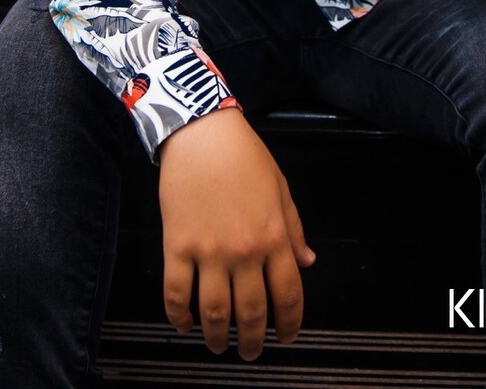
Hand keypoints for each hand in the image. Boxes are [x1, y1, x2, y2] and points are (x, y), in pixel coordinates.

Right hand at [158, 107, 315, 359]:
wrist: (202, 133)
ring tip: (217, 345)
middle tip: (250, 352)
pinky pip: (177, 294)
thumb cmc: (242, 155)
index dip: (290, 324)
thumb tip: (307, 262)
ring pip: (214, 312)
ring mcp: (209, 251)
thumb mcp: (280, 188)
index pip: (290, 295)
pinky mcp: (177, 246)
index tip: (286, 336)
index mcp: (274, 236)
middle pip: (252, 313)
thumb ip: (294, 229)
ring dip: (217, 337)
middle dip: (253, 341)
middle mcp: (244, 250)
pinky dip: (180, 316)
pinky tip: (184, 323)